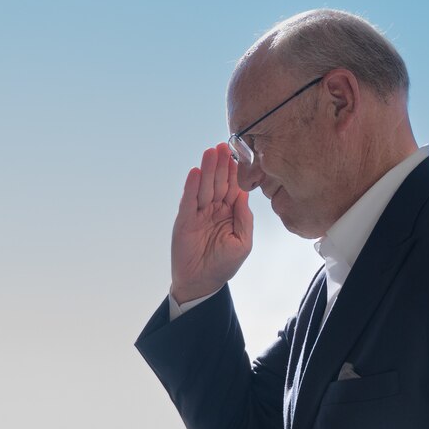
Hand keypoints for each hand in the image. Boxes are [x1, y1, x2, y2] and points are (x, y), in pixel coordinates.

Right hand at [169, 143, 252, 303]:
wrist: (201, 284)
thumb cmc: (224, 265)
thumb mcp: (243, 243)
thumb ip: (244, 218)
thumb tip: (243, 194)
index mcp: (230, 213)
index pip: (234, 188)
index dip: (236, 171)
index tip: (240, 154)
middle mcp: (214, 210)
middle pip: (218, 182)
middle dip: (221, 164)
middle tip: (223, 145)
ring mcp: (198, 214)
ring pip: (204, 187)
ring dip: (207, 169)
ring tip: (210, 152)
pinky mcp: (184, 220)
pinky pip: (188, 200)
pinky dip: (192, 186)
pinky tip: (196, 172)